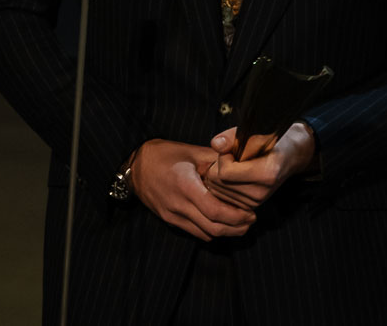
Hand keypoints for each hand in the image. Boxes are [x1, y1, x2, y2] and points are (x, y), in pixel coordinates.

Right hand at [130, 139, 256, 240]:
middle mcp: (179, 205)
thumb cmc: (164, 155)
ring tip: (241, 223)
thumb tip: (239, 162)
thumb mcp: (191, 151)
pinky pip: (195, 232)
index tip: (251, 212)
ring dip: (226, 232)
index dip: (236, 216)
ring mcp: (173, 215)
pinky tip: (221, 223)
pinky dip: (211, 231)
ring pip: (205, 234)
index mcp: (185, 186)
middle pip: (213, 228)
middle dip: (236, 228)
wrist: (135, 166)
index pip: (215, 211)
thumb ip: (215, 159)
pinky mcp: (170, 220)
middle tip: (251, 220)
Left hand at [204, 122, 316, 209]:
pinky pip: (221, 197)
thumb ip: (232, 137)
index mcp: (266, 174)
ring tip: (235, 165)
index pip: (225, 172)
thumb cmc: (271, 142)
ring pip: (217, 190)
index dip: (223, 157)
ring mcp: (255, 202)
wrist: (290, 156)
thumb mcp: (255, 133)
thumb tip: (215, 144)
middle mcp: (260, 192)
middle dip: (219, 165)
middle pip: (218, 182)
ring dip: (219, 175)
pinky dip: (222, 185)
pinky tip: (234, 175)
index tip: (232, 149)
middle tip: (232, 156)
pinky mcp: (249, 207)